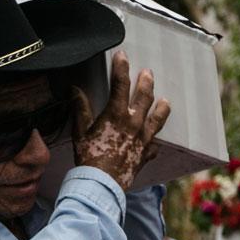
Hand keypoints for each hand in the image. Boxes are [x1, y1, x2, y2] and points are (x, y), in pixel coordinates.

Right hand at [71, 49, 170, 190]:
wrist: (101, 183)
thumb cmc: (88, 157)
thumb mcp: (80, 131)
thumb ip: (80, 109)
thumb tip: (74, 90)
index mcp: (116, 114)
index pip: (121, 83)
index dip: (121, 67)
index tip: (121, 55)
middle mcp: (134, 123)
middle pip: (145, 96)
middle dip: (146, 81)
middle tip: (147, 72)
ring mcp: (143, 138)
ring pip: (158, 117)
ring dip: (161, 107)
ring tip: (164, 100)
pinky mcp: (146, 153)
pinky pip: (154, 144)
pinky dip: (154, 141)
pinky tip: (155, 140)